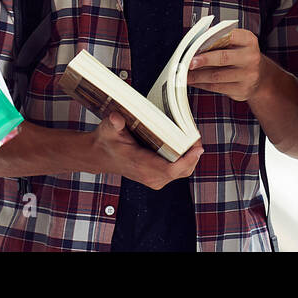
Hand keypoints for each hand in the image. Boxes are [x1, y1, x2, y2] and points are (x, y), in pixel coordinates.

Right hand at [87, 111, 201, 188]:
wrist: (100, 155)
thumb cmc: (106, 141)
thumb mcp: (107, 128)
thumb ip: (113, 123)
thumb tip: (116, 118)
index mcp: (139, 165)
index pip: (169, 169)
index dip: (186, 160)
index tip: (197, 148)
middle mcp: (149, 176)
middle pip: (181, 171)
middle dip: (193, 156)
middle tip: (198, 138)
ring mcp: (154, 179)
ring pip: (182, 172)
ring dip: (191, 158)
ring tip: (194, 140)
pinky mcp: (156, 177)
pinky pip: (178, 172)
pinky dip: (185, 160)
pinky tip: (187, 147)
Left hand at [187, 27, 263, 102]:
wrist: (260, 77)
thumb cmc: (242, 56)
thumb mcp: (237, 43)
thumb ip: (220, 39)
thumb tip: (196, 41)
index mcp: (249, 41)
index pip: (230, 36)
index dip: (211, 40)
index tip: (197, 43)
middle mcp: (251, 58)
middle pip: (223, 58)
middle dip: (203, 60)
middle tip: (189, 62)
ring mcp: (248, 76)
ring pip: (217, 76)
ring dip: (197, 75)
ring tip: (185, 74)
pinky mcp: (241, 90)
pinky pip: (217, 88)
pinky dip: (202, 84)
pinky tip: (194, 81)